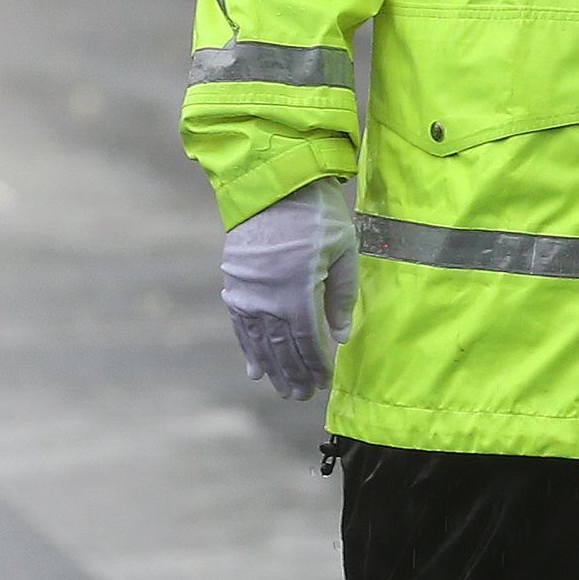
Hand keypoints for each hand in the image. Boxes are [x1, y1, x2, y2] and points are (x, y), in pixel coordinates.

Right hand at [221, 175, 358, 398]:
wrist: (271, 182)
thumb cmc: (316, 213)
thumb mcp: (343, 249)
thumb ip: (342, 295)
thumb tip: (340, 337)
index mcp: (298, 290)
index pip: (308, 341)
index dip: (316, 365)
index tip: (324, 383)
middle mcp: (268, 297)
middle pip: (283, 347)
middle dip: (294, 374)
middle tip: (302, 396)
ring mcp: (247, 292)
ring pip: (261, 341)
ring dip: (272, 369)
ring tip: (282, 390)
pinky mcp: (235, 283)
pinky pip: (241, 325)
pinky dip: (248, 348)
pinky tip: (254, 369)